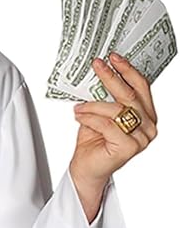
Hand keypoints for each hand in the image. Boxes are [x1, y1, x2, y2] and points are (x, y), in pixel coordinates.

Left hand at [70, 52, 157, 195]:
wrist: (86, 170)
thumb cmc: (95, 142)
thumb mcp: (102, 113)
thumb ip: (107, 96)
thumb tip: (100, 71)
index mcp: (147, 115)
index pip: (141, 87)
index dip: (127, 70)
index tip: (113, 57)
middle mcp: (148, 127)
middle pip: (130, 95)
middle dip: (111, 77)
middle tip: (97, 65)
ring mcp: (141, 138)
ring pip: (116, 110)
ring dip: (93, 105)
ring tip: (79, 107)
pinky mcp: (129, 148)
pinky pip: (107, 124)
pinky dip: (90, 118)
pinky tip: (80, 116)